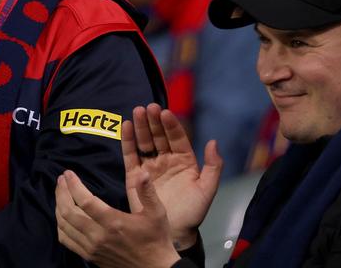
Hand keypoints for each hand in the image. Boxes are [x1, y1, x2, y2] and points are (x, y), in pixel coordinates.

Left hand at [55, 168, 179, 267]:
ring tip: (60, 193)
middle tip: (61, 180)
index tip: (68, 173)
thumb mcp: (157, 213)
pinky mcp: (89, 256)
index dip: (73, 185)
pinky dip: (60, 225)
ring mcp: (92, 248)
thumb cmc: (156, 239)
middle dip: (61, 193)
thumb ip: (147, 192)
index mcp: (114, 223)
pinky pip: (66, 240)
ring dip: (58, 207)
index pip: (85, 201)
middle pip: (68, 212)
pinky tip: (62, 215)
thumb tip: (143, 172)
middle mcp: (98, 236)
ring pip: (64, 226)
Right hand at [123, 103, 221, 248]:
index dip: (171, 125)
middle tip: (149, 108)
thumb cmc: (192, 213)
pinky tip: (126, 126)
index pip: (177, 138)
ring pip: (144, 142)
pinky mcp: (135, 175)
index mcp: (184, 161)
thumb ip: (213, 167)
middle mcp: (166, 160)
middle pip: (158, 136)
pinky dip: (127, 140)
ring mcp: (150, 166)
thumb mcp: (207, 190)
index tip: (166, 113)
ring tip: (137, 112)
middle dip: (154, 122)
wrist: (173, 232)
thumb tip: (213, 142)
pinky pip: (130, 155)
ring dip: (141, 126)